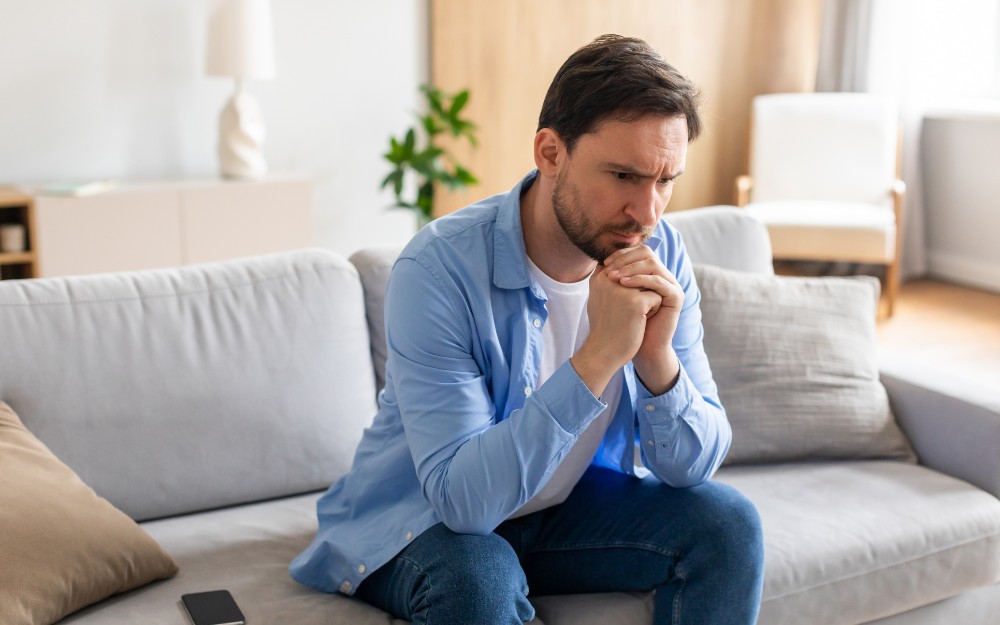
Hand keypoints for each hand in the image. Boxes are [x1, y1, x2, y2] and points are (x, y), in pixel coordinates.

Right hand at [571, 264, 661, 395]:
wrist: (603, 351)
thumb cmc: (604, 326)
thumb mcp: (598, 297)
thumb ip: (608, 278)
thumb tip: (618, 263)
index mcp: (600, 276)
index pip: (626, 265)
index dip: (632, 283)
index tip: (623, 303)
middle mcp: (609, 278)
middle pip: (641, 274)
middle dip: (641, 291)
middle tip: (627, 312)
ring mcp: (622, 289)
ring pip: (651, 284)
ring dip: (648, 299)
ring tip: (634, 315)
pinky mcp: (636, 302)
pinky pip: (657, 297)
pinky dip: (653, 310)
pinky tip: (640, 322)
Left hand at [602, 247, 683, 393]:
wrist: (640, 347)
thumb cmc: (626, 323)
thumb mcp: (617, 296)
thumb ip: (613, 278)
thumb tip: (597, 260)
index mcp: (651, 274)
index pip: (638, 252)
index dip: (621, 254)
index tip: (604, 263)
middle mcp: (663, 276)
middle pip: (647, 253)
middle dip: (625, 259)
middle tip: (609, 268)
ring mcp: (671, 285)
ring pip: (653, 265)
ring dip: (631, 268)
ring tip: (614, 276)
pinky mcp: (676, 297)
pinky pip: (659, 281)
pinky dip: (640, 280)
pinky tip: (624, 284)